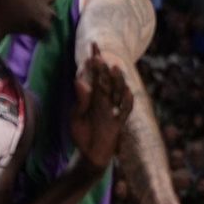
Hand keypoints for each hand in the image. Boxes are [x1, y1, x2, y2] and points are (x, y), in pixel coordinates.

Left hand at [70, 43, 133, 167]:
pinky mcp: (118, 123)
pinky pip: (125, 110)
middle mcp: (104, 102)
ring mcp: (112, 111)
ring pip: (118, 92)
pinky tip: (126, 91)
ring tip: (113, 68)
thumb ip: (81, 100)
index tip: (93, 48)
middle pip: (107, 81)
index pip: (95, 76)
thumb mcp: (76, 117)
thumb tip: (79, 81)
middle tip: (99, 55)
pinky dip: (127, 101)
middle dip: (103, 68)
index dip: (94, 63)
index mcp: (93, 98)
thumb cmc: (82, 134)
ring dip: (116, 81)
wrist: (89, 155)